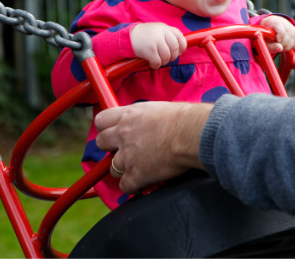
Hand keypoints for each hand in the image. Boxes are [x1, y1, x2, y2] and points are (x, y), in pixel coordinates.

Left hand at [95, 101, 213, 193]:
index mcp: (130, 115)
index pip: (102, 120)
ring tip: (140, 168)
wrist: (193, 133)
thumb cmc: (187, 118)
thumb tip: (151, 121)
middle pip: (101, 143)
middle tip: (124, 150)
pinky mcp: (136, 174)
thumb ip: (147, 116)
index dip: (106, 128)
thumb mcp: (161, 108)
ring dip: (124, 170)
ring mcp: (128, 156)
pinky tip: (144, 182)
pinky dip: (133, 186)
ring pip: (112, 169)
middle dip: (110, 148)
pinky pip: (125, 186)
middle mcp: (124, 134)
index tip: (113, 133)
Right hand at [130, 23, 186, 68]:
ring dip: (164, 62)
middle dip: (173, 56)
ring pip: (167, 56)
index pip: (180, 36)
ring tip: (158, 61)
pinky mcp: (149, 50)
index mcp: (164, 28)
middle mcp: (161, 32)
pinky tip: (152, 64)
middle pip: (174, 48)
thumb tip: (179, 49)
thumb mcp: (157, 30)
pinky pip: (158, 61)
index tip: (179, 52)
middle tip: (167, 59)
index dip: (182, 46)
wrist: (126, 37)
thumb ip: (167, 36)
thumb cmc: (144, 36)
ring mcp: (155, 41)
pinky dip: (156, 65)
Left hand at [260, 15, 294, 53]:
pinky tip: (284, 46)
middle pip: (288, 37)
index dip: (279, 40)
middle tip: (276, 46)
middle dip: (282, 45)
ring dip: (286, 47)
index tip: (276, 42)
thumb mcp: (264, 41)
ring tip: (279, 46)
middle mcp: (284, 22)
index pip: (281, 32)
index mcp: (275, 22)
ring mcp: (291, 27)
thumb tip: (280, 48)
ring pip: (293, 40)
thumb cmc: (265, 35)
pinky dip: (290, 46)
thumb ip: (270, 46)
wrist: (269, 26)